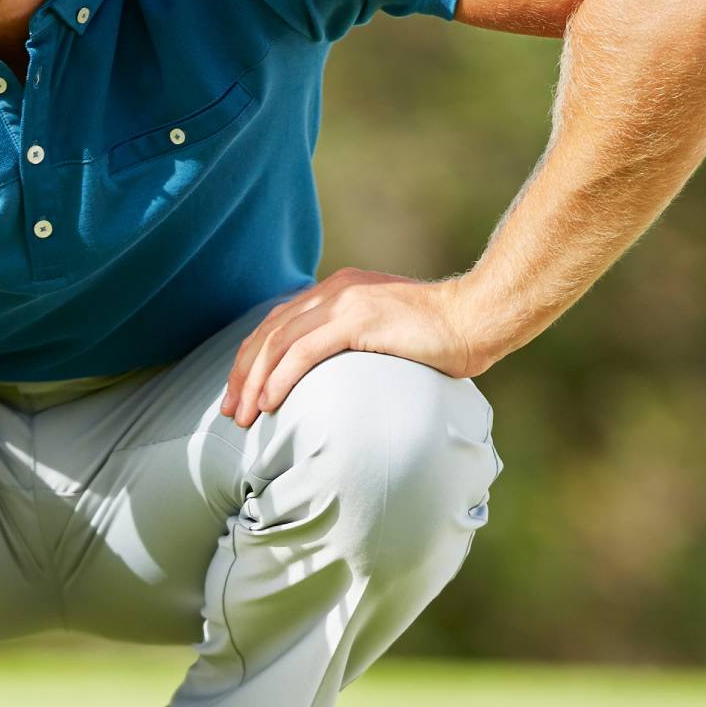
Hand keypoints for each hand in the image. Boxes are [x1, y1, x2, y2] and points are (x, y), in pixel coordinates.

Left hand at [219, 268, 480, 424]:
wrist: (475, 318)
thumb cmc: (437, 337)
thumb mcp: (382, 334)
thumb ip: (352, 343)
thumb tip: (329, 378)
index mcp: (337, 290)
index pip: (278, 324)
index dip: (251, 360)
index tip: (238, 394)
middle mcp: (334, 290)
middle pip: (270, 333)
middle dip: (243, 375)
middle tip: (230, 412)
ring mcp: (345, 302)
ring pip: (280, 343)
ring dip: (255, 383)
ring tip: (244, 416)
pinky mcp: (358, 321)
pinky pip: (305, 352)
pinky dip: (281, 378)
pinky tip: (268, 403)